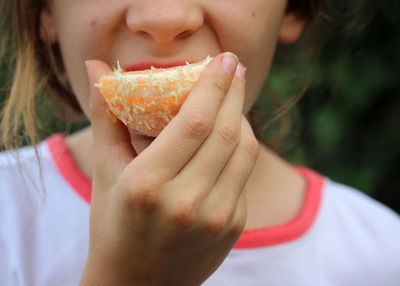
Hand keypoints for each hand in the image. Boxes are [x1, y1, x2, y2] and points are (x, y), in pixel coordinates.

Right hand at [81, 53, 258, 285]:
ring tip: (232, 99)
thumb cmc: (114, 222)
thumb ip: (106, 115)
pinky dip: (241, 147)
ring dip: (242, 117)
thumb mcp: (105, 169)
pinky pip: (245, 174)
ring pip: (244, 151)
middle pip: (227, 131)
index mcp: (148, 184)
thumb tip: (98, 66)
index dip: (214, 84)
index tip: (224, 58)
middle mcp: (186, 203)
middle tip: (233, 67)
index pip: (196, 121)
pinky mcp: (233, 226)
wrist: (137, 283)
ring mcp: (215, 218)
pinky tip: (229, 135)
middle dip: (234, 92)